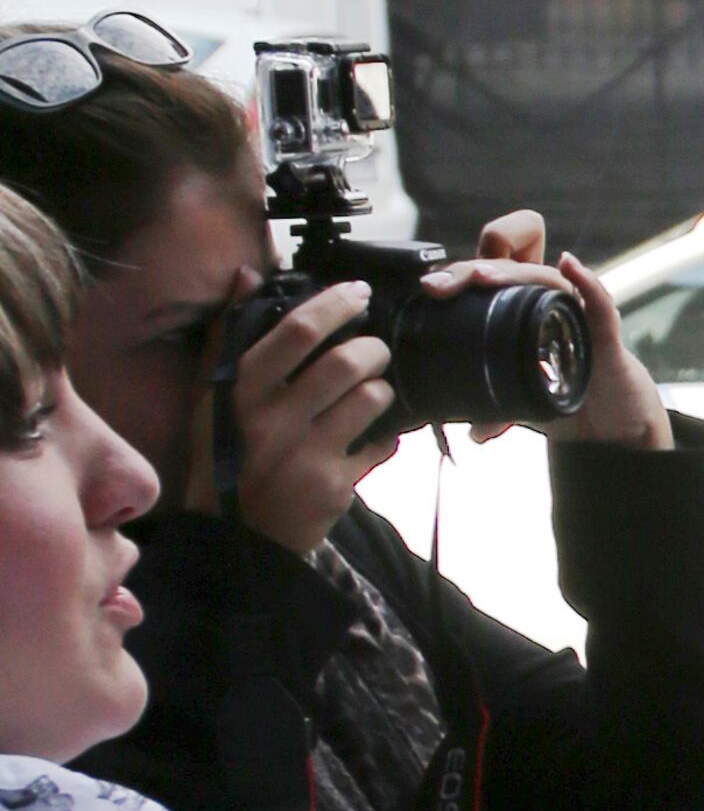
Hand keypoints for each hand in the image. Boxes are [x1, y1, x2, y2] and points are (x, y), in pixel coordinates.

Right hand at [186, 280, 393, 555]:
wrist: (232, 535)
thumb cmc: (224, 453)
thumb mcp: (211, 393)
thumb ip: (229, 333)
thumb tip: (248, 274)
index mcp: (240, 388)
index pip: (298, 330)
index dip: (337, 304)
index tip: (360, 293)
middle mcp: (273, 419)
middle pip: (348, 362)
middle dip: (374, 349)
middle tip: (375, 351)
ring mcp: (307, 454)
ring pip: (373, 399)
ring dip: (383, 390)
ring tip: (371, 394)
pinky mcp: (336, 487)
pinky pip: (383, 445)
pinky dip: (385, 436)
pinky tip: (370, 438)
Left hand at [440, 209, 668, 450]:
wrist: (614, 421)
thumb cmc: (568, 396)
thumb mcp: (524, 400)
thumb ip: (500, 408)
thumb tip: (471, 432)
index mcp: (519, 310)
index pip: (488, 270)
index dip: (460, 273)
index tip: (432, 290)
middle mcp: (546, 302)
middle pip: (507, 262)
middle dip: (470, 270)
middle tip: (441, 288)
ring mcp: (576, 313)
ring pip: (543, 277)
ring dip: (511, 273)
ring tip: (483, 279)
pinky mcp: (605, 333)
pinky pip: (598, 304)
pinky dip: (586, 283)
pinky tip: (570, 266)